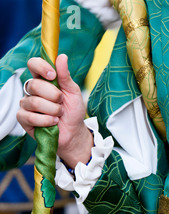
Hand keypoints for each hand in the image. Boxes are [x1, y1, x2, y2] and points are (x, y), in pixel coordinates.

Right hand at [17, 54, 92, 168]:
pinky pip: (30, 116)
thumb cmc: (73, 110)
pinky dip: (46, 120)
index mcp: (44, 80)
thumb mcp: (73, 91)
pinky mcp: (23, 118)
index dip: (40, 67)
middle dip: (54, 95)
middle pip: (34, 84)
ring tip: (59, 114)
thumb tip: (62, 56)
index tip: (52, 75)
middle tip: (61, 102)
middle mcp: (32, 90)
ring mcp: (26, 104)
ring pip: (34, 102)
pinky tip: (53, 122)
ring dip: (53, 110)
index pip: (33, 64)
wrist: (74, 131)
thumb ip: (65, 76)